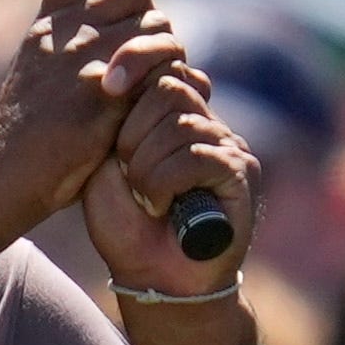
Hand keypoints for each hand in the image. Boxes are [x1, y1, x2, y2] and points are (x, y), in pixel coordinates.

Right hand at [0, 0, 176, 234]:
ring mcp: (84, 57)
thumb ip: (69, 47)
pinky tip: (148, 117)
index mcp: (45, 26)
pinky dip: (168, 91)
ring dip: (164, 61)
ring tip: (146, 95)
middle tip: (144, 70)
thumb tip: (117, 34)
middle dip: (151, 29)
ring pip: (158, 28)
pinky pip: (164, 70)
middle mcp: (64, 31)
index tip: (121, 23)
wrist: (0, 180)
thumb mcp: (35, 78)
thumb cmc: (25, 142)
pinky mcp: (105, 92)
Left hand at [83, 23, 259, 301]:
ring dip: (146, 165)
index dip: (133, 68)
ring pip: (180, 124)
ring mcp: (227, 145)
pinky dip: (166, 182)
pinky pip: (199, 155)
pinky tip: (161, 206)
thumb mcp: (104, 165)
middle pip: (169, 88)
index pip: (160, 67)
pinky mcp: (240, 172)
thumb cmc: (124, 223)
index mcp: (172, 115)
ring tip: (144, 197)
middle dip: (133, 132)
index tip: (108, 86)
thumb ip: (117, 121)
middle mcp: (204, 123)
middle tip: (127, 173)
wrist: (154, 277)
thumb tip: (129, 78)